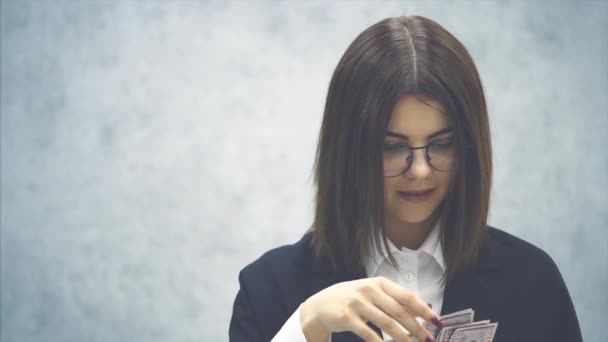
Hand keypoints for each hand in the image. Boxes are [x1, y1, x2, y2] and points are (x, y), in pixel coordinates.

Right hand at [300, 276, 441, 341]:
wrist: (320, 305)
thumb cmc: (352, 299)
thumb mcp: (373, 294)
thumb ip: (396, 300)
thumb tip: (425, 307)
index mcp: (379, 282)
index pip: (406, 296)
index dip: (423, 309)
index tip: (436, 321)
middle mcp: (368, 290)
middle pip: (398, 311)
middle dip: (416, 327)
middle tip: (428, 339)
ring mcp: (356, 303)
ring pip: (386, 324)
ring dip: (403, 338)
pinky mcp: (346, 318)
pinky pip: (368, 334)